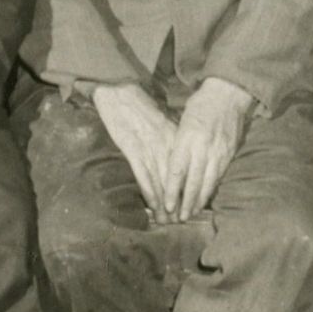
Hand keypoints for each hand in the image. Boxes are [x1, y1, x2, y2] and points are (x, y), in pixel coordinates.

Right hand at [92, 83, 181, 215]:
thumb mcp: (162, 122)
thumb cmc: (140, 106)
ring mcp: (149, 146)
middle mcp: (166, 144)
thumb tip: (180, 161)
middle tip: (180, 222)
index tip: (192, 206)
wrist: (120, 90)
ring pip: (161, 180)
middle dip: (177, 201)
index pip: (186, 169)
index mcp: (175, 137)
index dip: (189, 189)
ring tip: (166, 220)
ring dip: (164, 202)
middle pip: (175, 179)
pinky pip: (143, 173)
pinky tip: (152, 205)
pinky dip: (149, 190)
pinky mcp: (132, 147)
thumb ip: (171, 140)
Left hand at [164, 78, 252, 220]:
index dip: (172, 191)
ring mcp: (218, 152)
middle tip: (179, 218)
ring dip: (199, 200)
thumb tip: (170, 167)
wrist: (228, 94)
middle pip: (193, 181)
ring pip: (208, 182)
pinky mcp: (229, 153)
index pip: (177, 170)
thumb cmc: (201, 105)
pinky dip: (211, 189)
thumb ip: (177, 144)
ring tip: (192, 213)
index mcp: (187, 138)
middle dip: (186, 202)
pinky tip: (206, 199)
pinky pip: (219, 176)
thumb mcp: (182, 121)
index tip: (167, 206)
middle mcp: (203, 147)